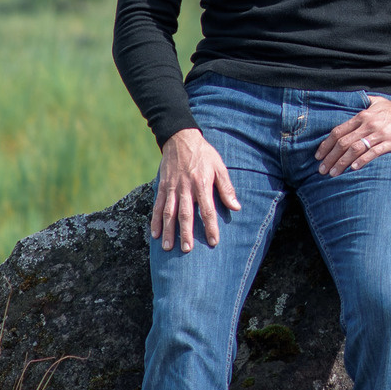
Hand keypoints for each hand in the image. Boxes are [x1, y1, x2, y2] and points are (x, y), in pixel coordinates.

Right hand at [151, 128, 237, 251]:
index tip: (213, 242)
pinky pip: (157, 206)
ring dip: (168, 231)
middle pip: (185, 214)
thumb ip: (227, 188)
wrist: (181, 138)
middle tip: (186, 250)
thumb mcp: (219, 167)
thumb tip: (236, 207)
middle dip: (186, 233)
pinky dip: (155, 220)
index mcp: (201, 184)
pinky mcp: (162, 187)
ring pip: (169, 212)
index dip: (210, 227)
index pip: (207, 210)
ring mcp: (172, 188)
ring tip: (168, 247)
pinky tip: (154, 234)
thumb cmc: (204, 154)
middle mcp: (185, 188)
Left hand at [317, 99, 390, 175]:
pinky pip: (373, 152)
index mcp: (362, 115)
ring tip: (333, 174)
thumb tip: (355, 101)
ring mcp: (380, 133)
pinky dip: (361, 161)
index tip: (319, 156)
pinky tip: (353, 169)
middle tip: (322, 170)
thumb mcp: (379, 102)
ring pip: (355, 149)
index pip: (338, 131)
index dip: (326, 144)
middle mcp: (368, 124)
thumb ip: (365, 102)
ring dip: (341, 162)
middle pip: (343, 142)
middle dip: (330, 157)